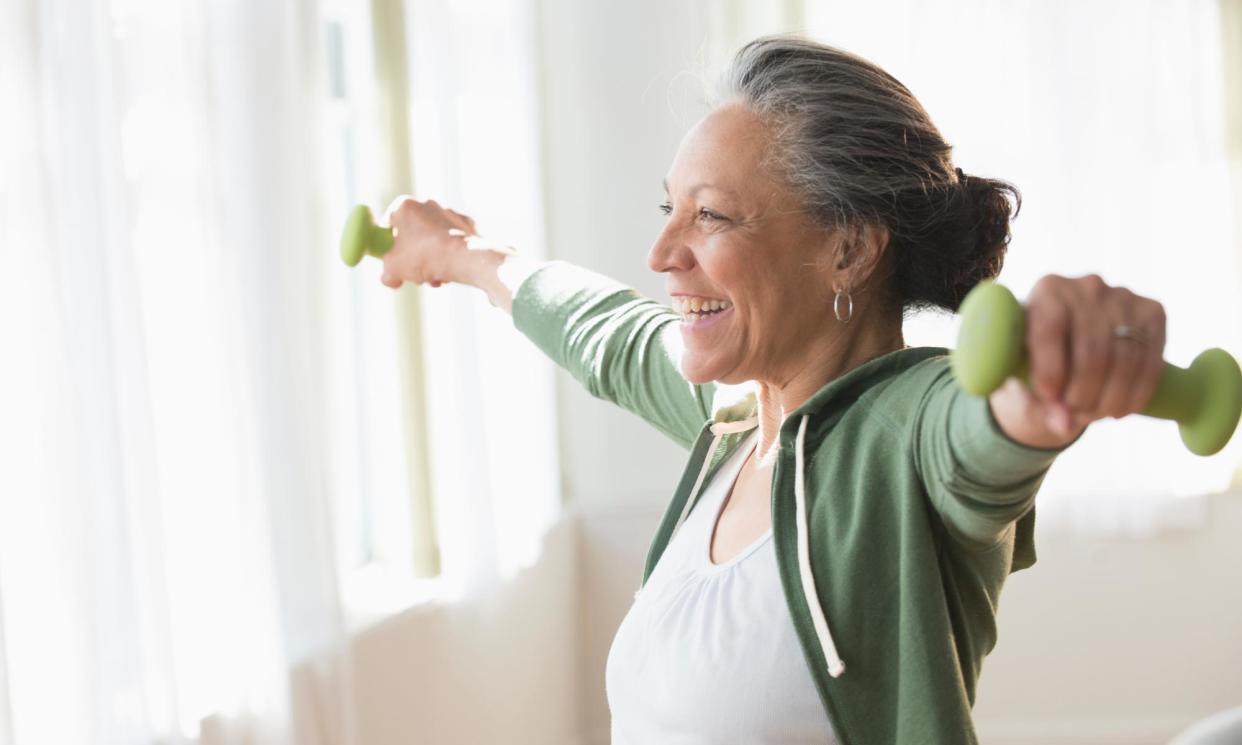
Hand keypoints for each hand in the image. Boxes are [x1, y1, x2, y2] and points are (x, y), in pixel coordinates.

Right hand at [379, 196, 478, 288]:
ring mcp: (450, 213)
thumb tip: (390, 278)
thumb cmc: (423, 257)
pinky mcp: (468, 224)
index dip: (386, 244)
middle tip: (413, 274)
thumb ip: (386, 273)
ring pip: (433, 240)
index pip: (388, 223)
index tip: (390, 260)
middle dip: (412, 256)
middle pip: (412, 234)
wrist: (464, 257)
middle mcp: (427, 203)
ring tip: (434, 278)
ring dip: (431, 261)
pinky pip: (452, 242)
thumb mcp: (393, 269)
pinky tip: (450, 273)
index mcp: (404, 205)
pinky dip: (449, 256)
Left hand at [988, 273, 1166, 447]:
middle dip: (1083, 393)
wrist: (1071, 341)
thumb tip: (1064, 426)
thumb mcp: (1025, 376)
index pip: (1050, 329)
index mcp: (1047, 291)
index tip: (1050, 400)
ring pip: (1125, 358)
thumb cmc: (1036, 358)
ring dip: (1110, 398)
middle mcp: (1087, 286)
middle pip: (1092, 349)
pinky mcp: (1153, 312)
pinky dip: (1138, 393)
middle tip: (1074, 416)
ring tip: (1094, 416)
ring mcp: (1124, 296)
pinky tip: (1121, 410)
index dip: (1050, 370)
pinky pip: (1151, 359)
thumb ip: (1038, 400)